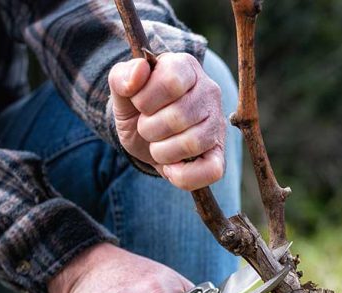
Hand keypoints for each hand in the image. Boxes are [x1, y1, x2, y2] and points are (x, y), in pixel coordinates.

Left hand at [108, 52, 224, 190]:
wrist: (144, 134)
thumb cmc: (138, 108)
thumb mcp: (122, 92)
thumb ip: (121, 77)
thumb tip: (139, 70)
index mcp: (186, 67)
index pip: (171, 80)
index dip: (146, 99)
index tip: (140, 104)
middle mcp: (209, 92)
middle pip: (178, 116)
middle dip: (149, 129)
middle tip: (147, 127)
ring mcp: (217, 124)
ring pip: (192, 143)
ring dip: (162, 151)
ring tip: (158, 145)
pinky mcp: (220, 153)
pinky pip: (212, 171)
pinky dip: (184, 176)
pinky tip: (171, 168)